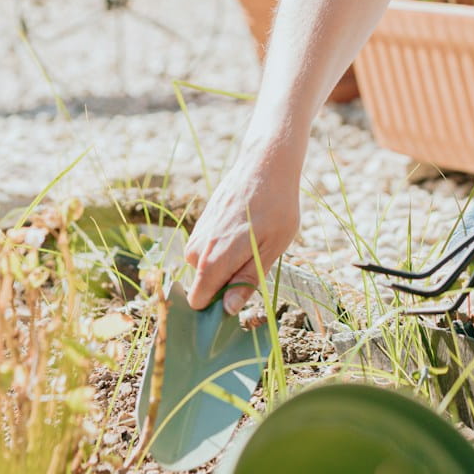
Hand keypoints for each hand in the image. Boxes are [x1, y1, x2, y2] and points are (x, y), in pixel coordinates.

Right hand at [182, 146, 300, 314]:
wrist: (265, 164)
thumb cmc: (276, 208)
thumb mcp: (272, 248)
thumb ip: (247, 280)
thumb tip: (227, 309)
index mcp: (215, 259)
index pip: (197, 300)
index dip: (215, 307)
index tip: (238, 300)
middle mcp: (199, 247)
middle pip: (202, 284)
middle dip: (223, 283)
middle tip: (254, 261)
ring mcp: (198, 233)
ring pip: (204, 266)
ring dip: (224, 264)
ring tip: (252, 242)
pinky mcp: (201, 222)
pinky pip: (206, 249)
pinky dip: (222, 248)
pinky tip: (244, 230)